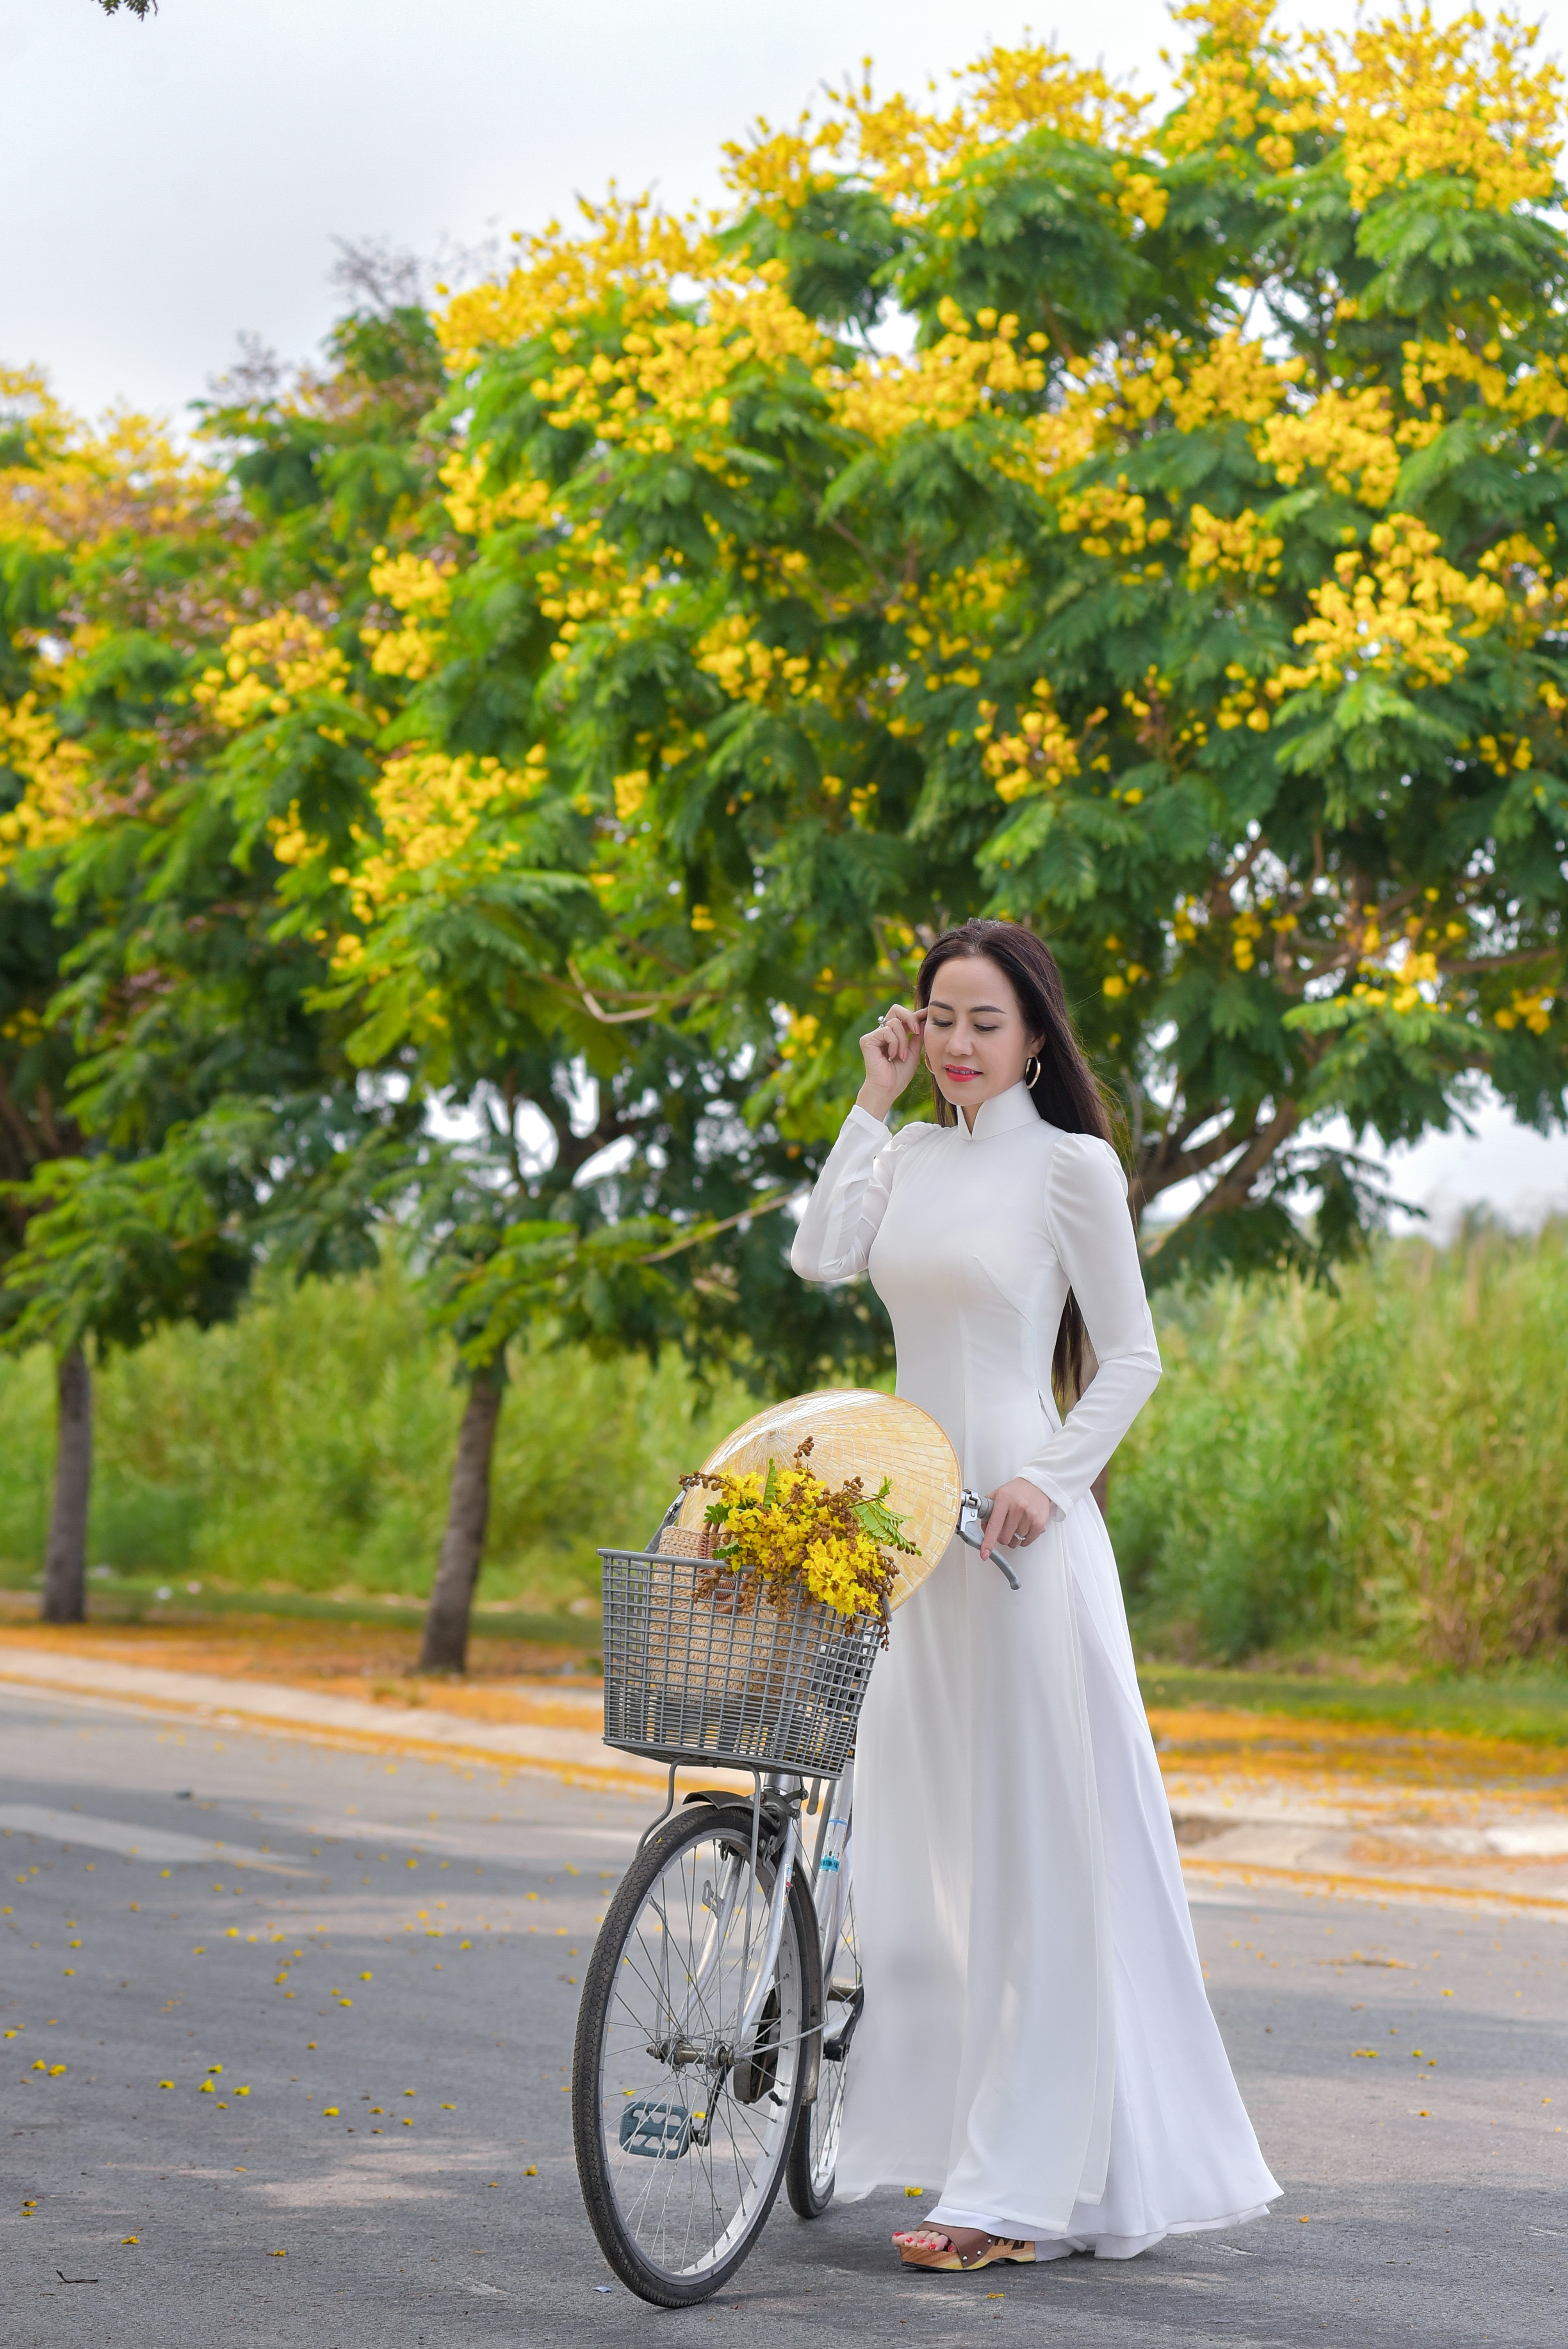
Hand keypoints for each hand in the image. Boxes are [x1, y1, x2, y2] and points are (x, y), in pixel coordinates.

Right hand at [856, 1003, 926, 1118]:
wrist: (887, 1089)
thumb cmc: (899, 1075)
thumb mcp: (913, 1052)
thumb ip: (918, 1036)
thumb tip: (925, 1020)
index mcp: (893, 1034)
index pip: (904, 1017)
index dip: (917, 1013)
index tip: (929, 1012)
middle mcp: (882, 1032)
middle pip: (896, 1009)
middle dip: (910, 1018)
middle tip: (917, 1031)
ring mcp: (874, 1035)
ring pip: (894, 1023)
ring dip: (903, 1040)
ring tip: (902, 1056)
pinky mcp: (867, 1040)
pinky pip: (887, 1031)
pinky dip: (894, 1044)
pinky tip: (892, 1056)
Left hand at [979, 1477, 1051, 1560]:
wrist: (1037, 1485)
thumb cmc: (1016, 1491)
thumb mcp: (997, 1495)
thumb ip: (986, 1511)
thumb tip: (983, 1530)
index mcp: (1004, 1499)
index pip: (994, 1525)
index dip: (988, 1542)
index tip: (985, 1553)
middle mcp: (1018, 1507)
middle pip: (1004, 1538)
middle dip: (1001, 1537)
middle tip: (1003, 1528)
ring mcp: (1030, 1516)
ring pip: (1015, 1541)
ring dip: (1013, 1538)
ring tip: (1015, 1524)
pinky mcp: (1040, 1523)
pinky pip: (1027, 1542)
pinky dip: (1023, 1538)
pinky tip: (1023, 1526)